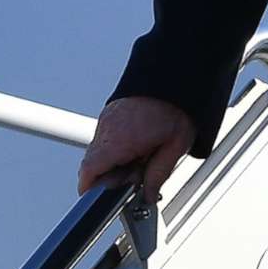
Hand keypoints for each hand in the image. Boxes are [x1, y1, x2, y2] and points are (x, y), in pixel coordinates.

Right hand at [77, 95, 195, 202]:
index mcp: (119, 141)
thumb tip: (149, 195)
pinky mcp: (112, 110)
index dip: (90, 188)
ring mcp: (107, 117)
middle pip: (93, 163)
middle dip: (109, 175)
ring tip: (142, 155)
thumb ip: (158, 174)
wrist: (178, 70)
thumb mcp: (175, 146)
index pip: (89, 172)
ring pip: (100, 149)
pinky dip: (117, 144)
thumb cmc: (178, 105)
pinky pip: (106, 135)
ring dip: (114, 159)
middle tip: (134, 177)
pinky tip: (140, 142)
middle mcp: (108, 129)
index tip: (99, 197)